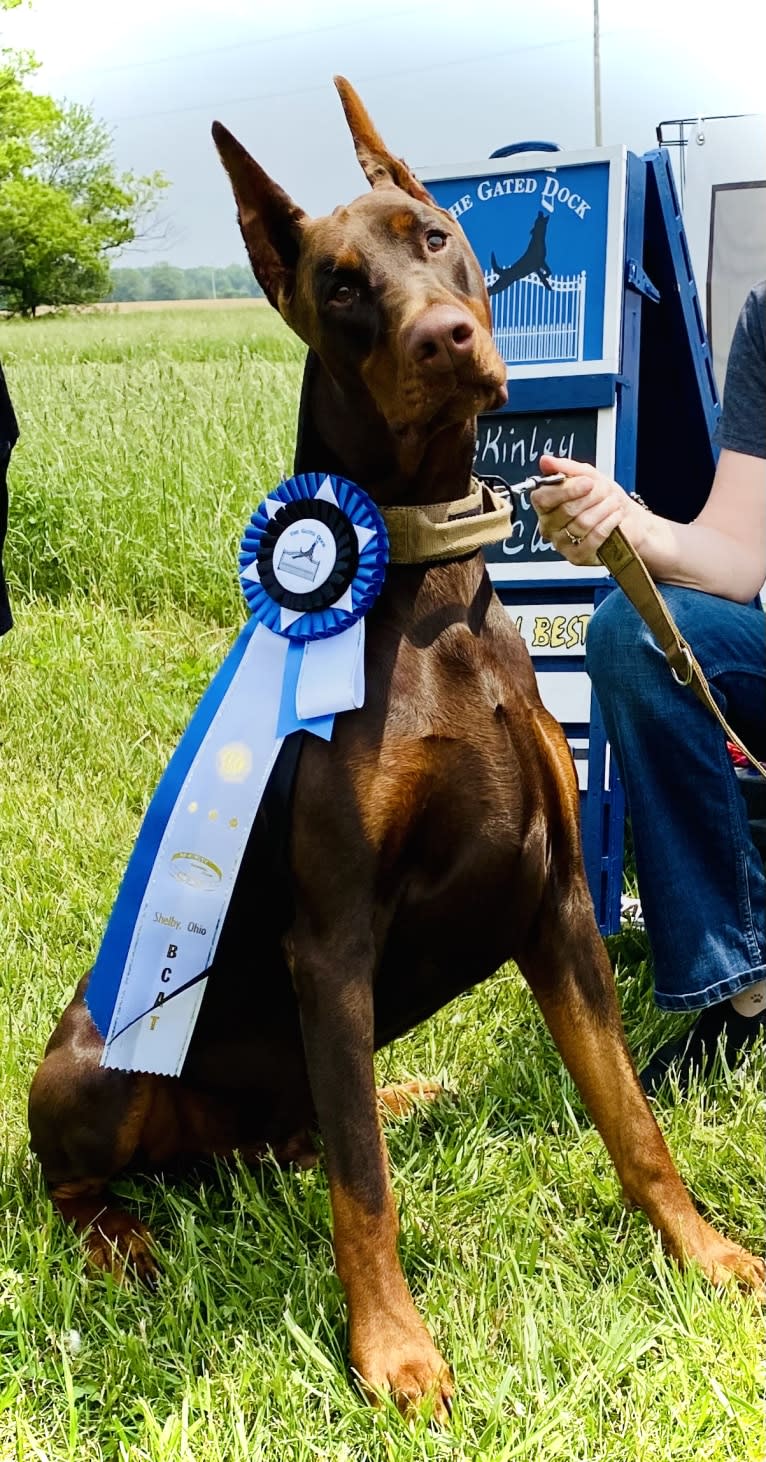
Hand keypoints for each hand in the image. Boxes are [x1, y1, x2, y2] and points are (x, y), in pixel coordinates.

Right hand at [530, 455, 649, 564]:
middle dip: (591, 498)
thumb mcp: (588, 476)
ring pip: (581, 523)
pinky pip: (592, 538)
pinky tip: (614, 517)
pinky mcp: (577, 557)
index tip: (587, 483)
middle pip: (564, 510)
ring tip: (612, 504)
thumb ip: (566, 468)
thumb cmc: (606, 499)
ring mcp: (562, 544)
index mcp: (547, 506)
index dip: (566, 490)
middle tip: (604, 492)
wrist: (629, 520)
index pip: (542, 498)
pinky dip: (608, 524)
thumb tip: (545, 461)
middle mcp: (550, 527)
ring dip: (603, 509)